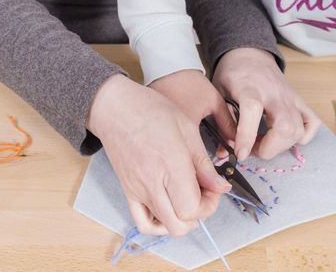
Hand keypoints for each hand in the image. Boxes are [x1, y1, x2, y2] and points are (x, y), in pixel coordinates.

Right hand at [87, 74, 230, 235]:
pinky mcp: (128, 191)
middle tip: (204, 194)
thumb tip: (221, 187)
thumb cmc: (150, 110)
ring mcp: (137, 190)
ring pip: (163, 227)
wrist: (114, 108)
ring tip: (186, 198)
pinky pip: (143, 222)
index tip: (213, 188)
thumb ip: (204, 163)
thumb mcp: (187, 129)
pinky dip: (159, 224)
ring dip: (181, 219)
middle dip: (199, 214)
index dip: (209, 205)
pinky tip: (169, 208)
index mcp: (170, 163)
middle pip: (180, 224)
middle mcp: (151, 182)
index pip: (192, 208)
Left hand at [212, 48, 320, 159]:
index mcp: (249, 88)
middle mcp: (274, 93)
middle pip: (285, 126)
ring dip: (281, 146)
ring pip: (298, 129)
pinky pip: (311, 123)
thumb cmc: (232, 75)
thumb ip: (223, 122)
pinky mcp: (300, 101)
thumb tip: (224, 153)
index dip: (247, 136)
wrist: (250, 54)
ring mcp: (290, 97)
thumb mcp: (218, 93)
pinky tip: (285, 137)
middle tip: (253, 149)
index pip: (252, 111)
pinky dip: (302, 137)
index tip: (240, 154)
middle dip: (269, 148)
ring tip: (264, 143)